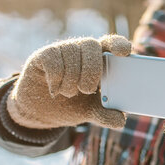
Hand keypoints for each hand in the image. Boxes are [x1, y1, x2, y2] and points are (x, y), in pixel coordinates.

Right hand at [7, 35, 130, 128]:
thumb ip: (105, 114)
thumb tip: (120, 121)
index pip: (111, 43)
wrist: (41, 111)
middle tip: (87, 90)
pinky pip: (52, 60)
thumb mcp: (90, 111)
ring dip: (72, 79)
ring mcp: (62, 50)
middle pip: (91, 45)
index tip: (123, 52)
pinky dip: (56, 79)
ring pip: (71, 52)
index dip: (118, 44)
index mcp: (99, 59)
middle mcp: (81, 50)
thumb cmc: (72, 104)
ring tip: (69, 94)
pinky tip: (54, 90)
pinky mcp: (43, 55)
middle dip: (92, 69)